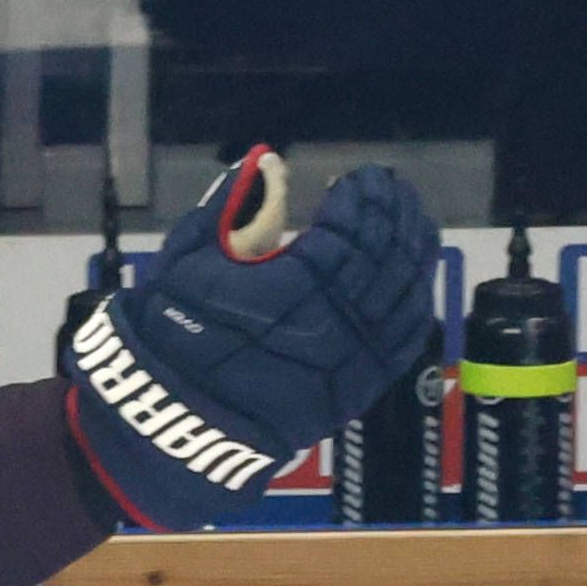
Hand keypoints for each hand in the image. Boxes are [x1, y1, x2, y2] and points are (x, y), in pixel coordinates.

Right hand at [55, 150, 444, 528]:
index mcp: (283, 294)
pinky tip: (411, 274)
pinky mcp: (356, 391)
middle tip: (388, 187)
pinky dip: (414, 301)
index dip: (359, 200)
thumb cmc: (172, 337)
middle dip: (390, 214)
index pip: (346, 234)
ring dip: (411, 250)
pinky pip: (403, 340)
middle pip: (382, 259)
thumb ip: (231, 210)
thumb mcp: (187, 264)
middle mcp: (327, 329)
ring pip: (402, 297)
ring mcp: (348, 365)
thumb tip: (267, 161)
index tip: (355, 177)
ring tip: (407, 218)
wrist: (173, 424)